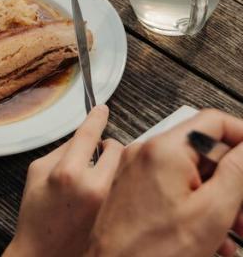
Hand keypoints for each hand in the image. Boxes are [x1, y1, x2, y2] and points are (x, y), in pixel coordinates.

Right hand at [4, 105, 122, 256]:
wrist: (45, 255)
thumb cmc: (37, 216)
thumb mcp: (36, 173)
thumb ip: (60, 151)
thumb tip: (82, 137)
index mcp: (68, 172)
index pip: (89, 133)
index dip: (96, 116)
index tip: (102, 108)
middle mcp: (93, 186)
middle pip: (115, 147)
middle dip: (107, 146)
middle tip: (97, 152)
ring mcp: (109, 203)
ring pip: (123, 167)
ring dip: (113, 165)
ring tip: (97, 178)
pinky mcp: (118, 216)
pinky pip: (123, 187)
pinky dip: (116, 183)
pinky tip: (101, 195)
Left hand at [86, 109, 242, 256]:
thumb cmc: (152, 253)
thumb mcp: (211, 213)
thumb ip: (237, 172)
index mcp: (164, 150)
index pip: (214, 121)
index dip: (242, 136)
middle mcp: (146, 152)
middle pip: (204, 150)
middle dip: (234, 179)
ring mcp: (136, 169)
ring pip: (191, 172)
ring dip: (219, 198)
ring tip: (235, 230)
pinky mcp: (133, 187)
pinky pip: (173, 186)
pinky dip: (197, 205)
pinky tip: (212, 237)